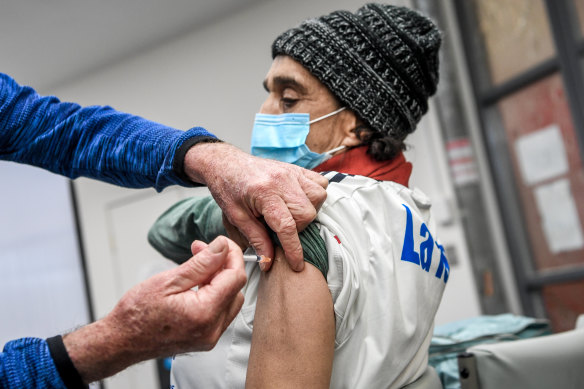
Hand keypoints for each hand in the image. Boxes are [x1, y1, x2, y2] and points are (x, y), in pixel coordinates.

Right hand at [63, 236, 245, 383]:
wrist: (121, 341)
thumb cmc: (137, 314)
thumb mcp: (168, 281)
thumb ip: (201, 263)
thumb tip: (222, 248)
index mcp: (205, 313)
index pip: (235, 277)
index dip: (232, 255)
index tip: (221, 243)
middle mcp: (212, 329)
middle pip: (236, 288)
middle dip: (223, 265)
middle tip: (202, 251)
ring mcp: (210, 336)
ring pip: (230, 298)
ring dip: (219, 278)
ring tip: (196, 266)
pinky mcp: (206, 337)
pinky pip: (221, 311)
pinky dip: (214, 293)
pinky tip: (197, 283)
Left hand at [183, 142, 327, 270]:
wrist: (226, 164)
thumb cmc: (228, 189)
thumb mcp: (235, 217)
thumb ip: (255, 239)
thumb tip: (268, 261)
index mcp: (264, 192)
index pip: (287, 226)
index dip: (293, 249)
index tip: (296, 264)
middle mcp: (282, 180)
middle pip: (307, 213)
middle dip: (299, 228)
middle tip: (281, 228)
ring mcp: (292, 172)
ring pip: (318, 197)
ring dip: (308, 211)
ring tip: (291, 214)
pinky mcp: (296, 169)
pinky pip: (320, 182)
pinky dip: (314, 195)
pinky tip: (299, 201)